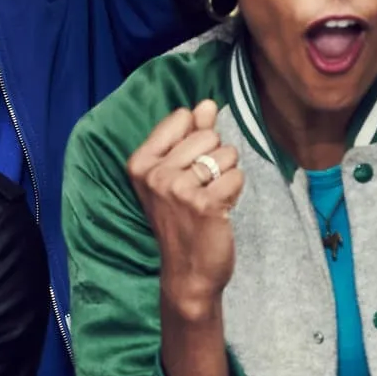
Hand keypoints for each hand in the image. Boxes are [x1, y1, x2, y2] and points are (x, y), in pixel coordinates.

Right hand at [126, 100, 241, 308]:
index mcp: (140, 162)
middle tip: (200, 189)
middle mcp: (154, 173)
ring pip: (226, 154)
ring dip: (226, 176)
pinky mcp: (204, 204)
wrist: (188, 272)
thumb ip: (191, 134)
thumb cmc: (181, 221)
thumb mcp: (175, 174)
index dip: (195, 140)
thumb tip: (207, 103)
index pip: (183, 117)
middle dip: (214, 158)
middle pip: (208, 135)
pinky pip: (236, 177)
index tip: (185, 169)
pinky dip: (235, 192)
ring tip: (210, 199)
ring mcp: (177, 189)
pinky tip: (220, 211)